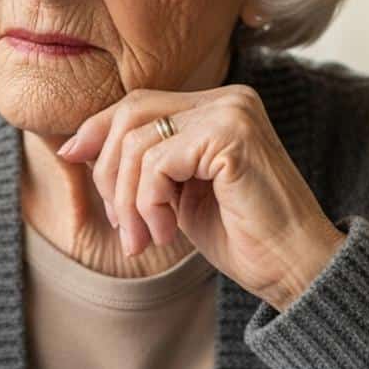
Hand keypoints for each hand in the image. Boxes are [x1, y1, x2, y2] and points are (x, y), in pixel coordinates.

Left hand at [58, 84, 346, 307]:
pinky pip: (156, 164)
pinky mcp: (230, 137)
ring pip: (137, 143)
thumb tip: (79, 145)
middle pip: (131, 114)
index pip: (139, 103)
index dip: (98, 128)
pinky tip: (168, 232)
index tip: (71, 156)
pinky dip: (149, 204)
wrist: (297, 269)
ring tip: (147, 239)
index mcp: (219, 106)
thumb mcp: (179, 193)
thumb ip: (146, 163)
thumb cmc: (243, 237)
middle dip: (109, 174)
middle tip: (124, 228)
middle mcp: (229, 99)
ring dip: (129, 202)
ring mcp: (232, 113)